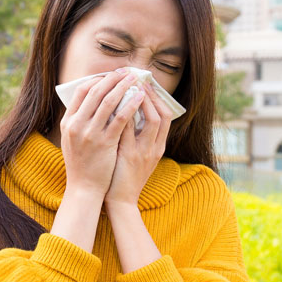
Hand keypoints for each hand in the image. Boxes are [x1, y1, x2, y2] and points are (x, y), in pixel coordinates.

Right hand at [60, 68, 142, 196]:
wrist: (83, 188)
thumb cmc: (81, 164)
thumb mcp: (72, 139)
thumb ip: (79, 120)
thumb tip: (93, 100)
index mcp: (68, 122)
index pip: (81, 91)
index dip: (98, 79)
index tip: (111, 75)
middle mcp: (76, 125)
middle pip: (95, 92)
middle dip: (113, 78)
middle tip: (126, 72)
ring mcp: (90, 133)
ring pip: (109, 101)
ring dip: (124, 87)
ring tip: (135, 80)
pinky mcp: (105, 143)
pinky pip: (121, 118)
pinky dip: (131, 104)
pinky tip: (140, 98)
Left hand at [104, 79, 173, 207]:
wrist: (120, 201)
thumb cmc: (124, 176)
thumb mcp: (137, 154)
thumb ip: (136, 135)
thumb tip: (128, 111)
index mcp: (158, 147)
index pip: (166, 116)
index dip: (157, 99)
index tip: (145, 84)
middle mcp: (155, 148)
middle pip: (162, 115)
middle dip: (151, 95)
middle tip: (138, 79)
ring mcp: (145, 152)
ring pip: (152, 120)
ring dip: (141, 101)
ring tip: (129, 86)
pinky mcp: (130, 156)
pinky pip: (129, 131)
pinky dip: (124, 115)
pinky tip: (115, 104)